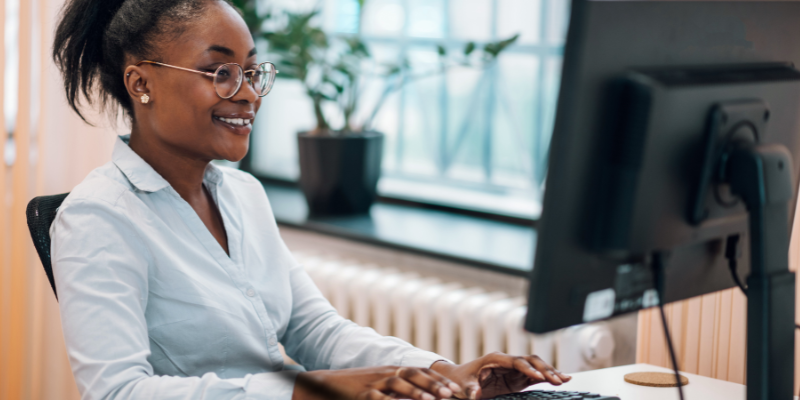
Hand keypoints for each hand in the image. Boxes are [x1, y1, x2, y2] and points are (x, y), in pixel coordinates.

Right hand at [292, 366, 463, 399]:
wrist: (325, 384)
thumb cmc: (356, 387)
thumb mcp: (379, 384)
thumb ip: (399, 389)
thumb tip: (421, 395)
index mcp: (392, 370)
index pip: (420, 371)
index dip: (437, 379)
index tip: (455, 389)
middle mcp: (384, 373)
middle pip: (413, 374)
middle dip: (433, 384)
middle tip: (451, 394)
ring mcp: (372, 383)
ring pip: (398, 384)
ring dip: (416, 392)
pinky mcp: (360, 395)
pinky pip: (378, 399)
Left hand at [430, 352, 571, 398]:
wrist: (459, 379)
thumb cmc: (461, 380)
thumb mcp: (463, 386)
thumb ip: (470, 389)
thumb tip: (475, 394)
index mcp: (495, 359)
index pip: (516, 362)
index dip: (529, 369)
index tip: (540, 377)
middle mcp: (507, 361)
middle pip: (530, 361)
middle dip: (545, 369)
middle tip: (558, 380)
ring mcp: (514, 369)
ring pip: (536, 366)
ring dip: (550, 372)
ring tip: (565, 380)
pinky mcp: (518, 378)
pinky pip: (536, 376)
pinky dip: (548, 377)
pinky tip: (562, 380)